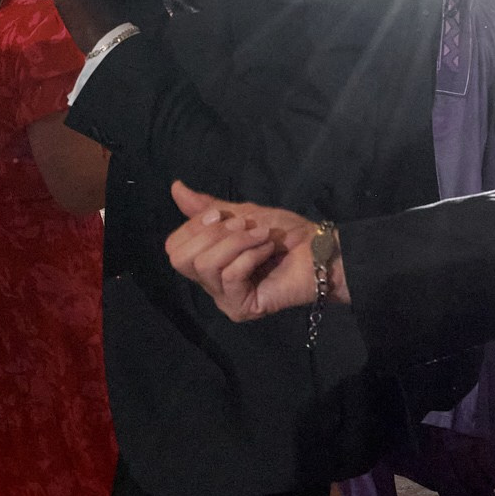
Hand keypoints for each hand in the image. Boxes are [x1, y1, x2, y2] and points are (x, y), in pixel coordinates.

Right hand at [165, 181, 344, 321]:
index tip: (222, 214)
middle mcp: (211, 282)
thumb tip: (175, 187)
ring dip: (236, 243)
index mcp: (208, 260)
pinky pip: (229, 277)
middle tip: (243, 227)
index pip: (174, 247)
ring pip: (204, 266)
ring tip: (261, 237)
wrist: (320, 250)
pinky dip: (250, 256)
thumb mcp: (243, 214)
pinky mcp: (241, 308)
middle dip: (212, 234)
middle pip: (179, 259)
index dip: (193, 226)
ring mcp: (225, 298)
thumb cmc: (286, 234)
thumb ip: (208, 208)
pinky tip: (267, 252)